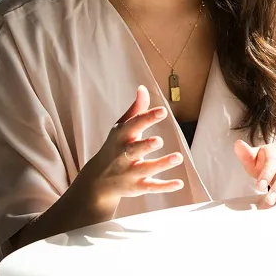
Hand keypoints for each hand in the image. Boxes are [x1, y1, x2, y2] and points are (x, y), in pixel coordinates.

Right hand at [74, 86, 183, 215]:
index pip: (133, 125)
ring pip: (146, 169)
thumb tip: (143, 88)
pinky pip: (151, 187)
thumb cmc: (114, 147)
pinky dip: (165, 186)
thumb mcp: (121, 128)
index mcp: (121, 137)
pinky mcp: (136, 187)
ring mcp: (130, 173)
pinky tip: (179, 183)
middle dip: (146, 145)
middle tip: (159, 141)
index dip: (147, 118)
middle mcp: (123, 156)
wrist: (96, 181)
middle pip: (134, 150)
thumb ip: (135, 110)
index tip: (162, 111)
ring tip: (178, 157)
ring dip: (161, 164)